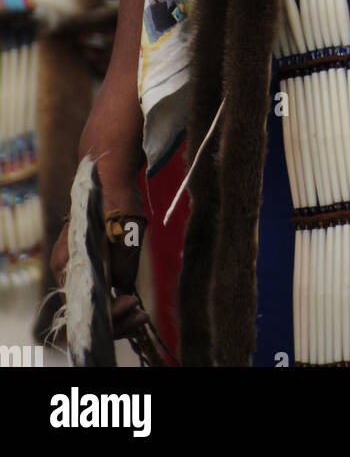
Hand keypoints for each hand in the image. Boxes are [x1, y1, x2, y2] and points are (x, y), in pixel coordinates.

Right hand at [50, 173, 145, 303]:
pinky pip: (94, 288)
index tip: (133, 305)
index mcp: (67, 265)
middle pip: (86, 309)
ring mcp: (72, 264)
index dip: (111, 315)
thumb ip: (123, 272)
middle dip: (115, 317)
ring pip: (90, 300)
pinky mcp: (83, 260)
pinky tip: (130, 298)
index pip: (84, 309)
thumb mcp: (126, 241)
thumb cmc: (116, 205)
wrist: (107, 177)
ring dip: (114, 308)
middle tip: (141, 316)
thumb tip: (123, 292)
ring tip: (139, 312)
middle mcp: (64, 269)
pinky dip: (111, 296)